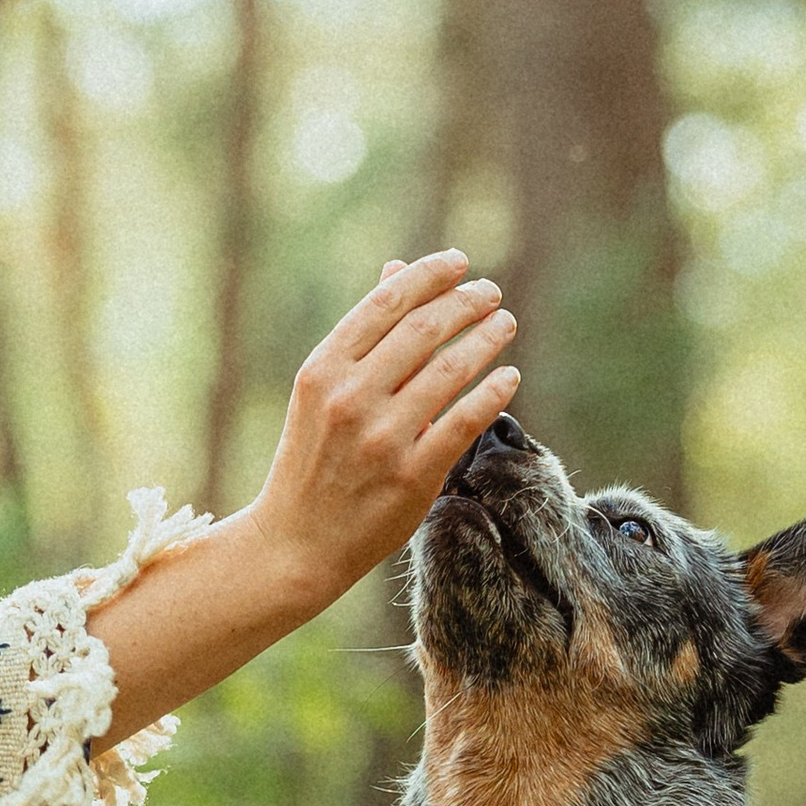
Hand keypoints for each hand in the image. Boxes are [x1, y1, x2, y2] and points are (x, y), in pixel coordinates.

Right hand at [242, 253, 518, 614]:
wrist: (296, 542)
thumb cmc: (312, 458)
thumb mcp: (322, 391)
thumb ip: (364, 335)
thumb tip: (398, 270)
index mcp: (322, 371)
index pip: (385, 304)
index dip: (429, 275)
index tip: (459, 263)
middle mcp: (349, 399)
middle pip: (422, 330)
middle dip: (465, 303)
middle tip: (490, 294)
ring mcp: (381, 438)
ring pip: (449, 371)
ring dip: (486, 339)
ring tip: (505, 324)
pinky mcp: (411, 476)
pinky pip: (464, 422)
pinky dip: (493, 392)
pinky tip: (509, 376)